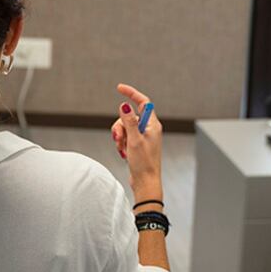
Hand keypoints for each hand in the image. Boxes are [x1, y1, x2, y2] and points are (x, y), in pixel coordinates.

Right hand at [109, 83, 161, 200]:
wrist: (145, 183)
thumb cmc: (144, 164)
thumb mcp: (134, 140)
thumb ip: (129, 121)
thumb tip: (124, 104)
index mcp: (152, 125)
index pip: (143, 102)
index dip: (131, 93)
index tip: (119, 88)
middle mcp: (149, 129)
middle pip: (129, 116)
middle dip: (120, 125)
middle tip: (118, 137)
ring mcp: (143, 137)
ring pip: (125, 127)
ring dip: (119, 136)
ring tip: (121, 148)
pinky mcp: (138, 145)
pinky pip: (125, 137)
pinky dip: (121, 143)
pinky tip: (123, 153)